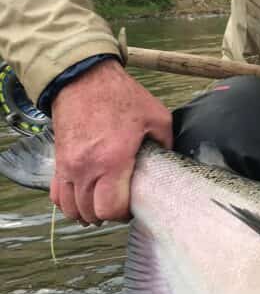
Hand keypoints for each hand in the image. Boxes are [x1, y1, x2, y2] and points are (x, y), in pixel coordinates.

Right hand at [49, 59, 172, 223]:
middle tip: (121, 205)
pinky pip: (57, 195)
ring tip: (102, 204)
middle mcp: (86, 168)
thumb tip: (168, 160)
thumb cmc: (121, 96)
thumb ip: (165, 143)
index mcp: (112, 160)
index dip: (123, 214)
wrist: (82, 78)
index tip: (133, 206)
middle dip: (108, 215)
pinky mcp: (58, 162)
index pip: (110, 208)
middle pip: (91, 213)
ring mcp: (68, 167)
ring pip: (71, 209)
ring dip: (88, 212)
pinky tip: (83, 199)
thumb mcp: (156, 116)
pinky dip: (69, 203)